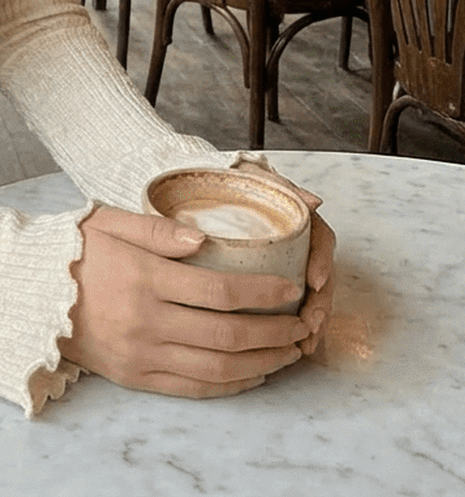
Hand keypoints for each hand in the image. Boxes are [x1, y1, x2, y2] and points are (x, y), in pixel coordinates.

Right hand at [58, 207, 306, 397]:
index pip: (220, 290)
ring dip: (262, 362)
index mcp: (145, 278)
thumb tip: (203, 237)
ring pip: (218, 367)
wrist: (29, 295)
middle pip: (228, 334)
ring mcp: (143, 354)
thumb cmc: (74, 250)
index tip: (291, 287)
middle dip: (274, 332)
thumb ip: (157, 229)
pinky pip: (195, 388)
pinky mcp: (137, 377)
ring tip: (289, 351)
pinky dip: (232, 383)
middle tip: (302, 323)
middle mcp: (147, 321)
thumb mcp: (109, 221)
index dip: (263, 292)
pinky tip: (253, 372)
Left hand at [231, 161, 334, 355]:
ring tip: (305, 342)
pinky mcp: (273, 286)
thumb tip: (314, 201)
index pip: (321, 240)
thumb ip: (279, 185)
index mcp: (297, 220)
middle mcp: (297, 246)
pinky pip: (290, 311)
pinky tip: (292, 348)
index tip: (315, 280)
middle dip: (321, 303)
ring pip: (310, 298)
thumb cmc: (233, 184)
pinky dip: (294, 331)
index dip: (323, 261)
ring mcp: (287, 267)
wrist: (202, 190)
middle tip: (310, 322)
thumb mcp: (253, 178)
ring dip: (312, 322)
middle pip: (321, 277)